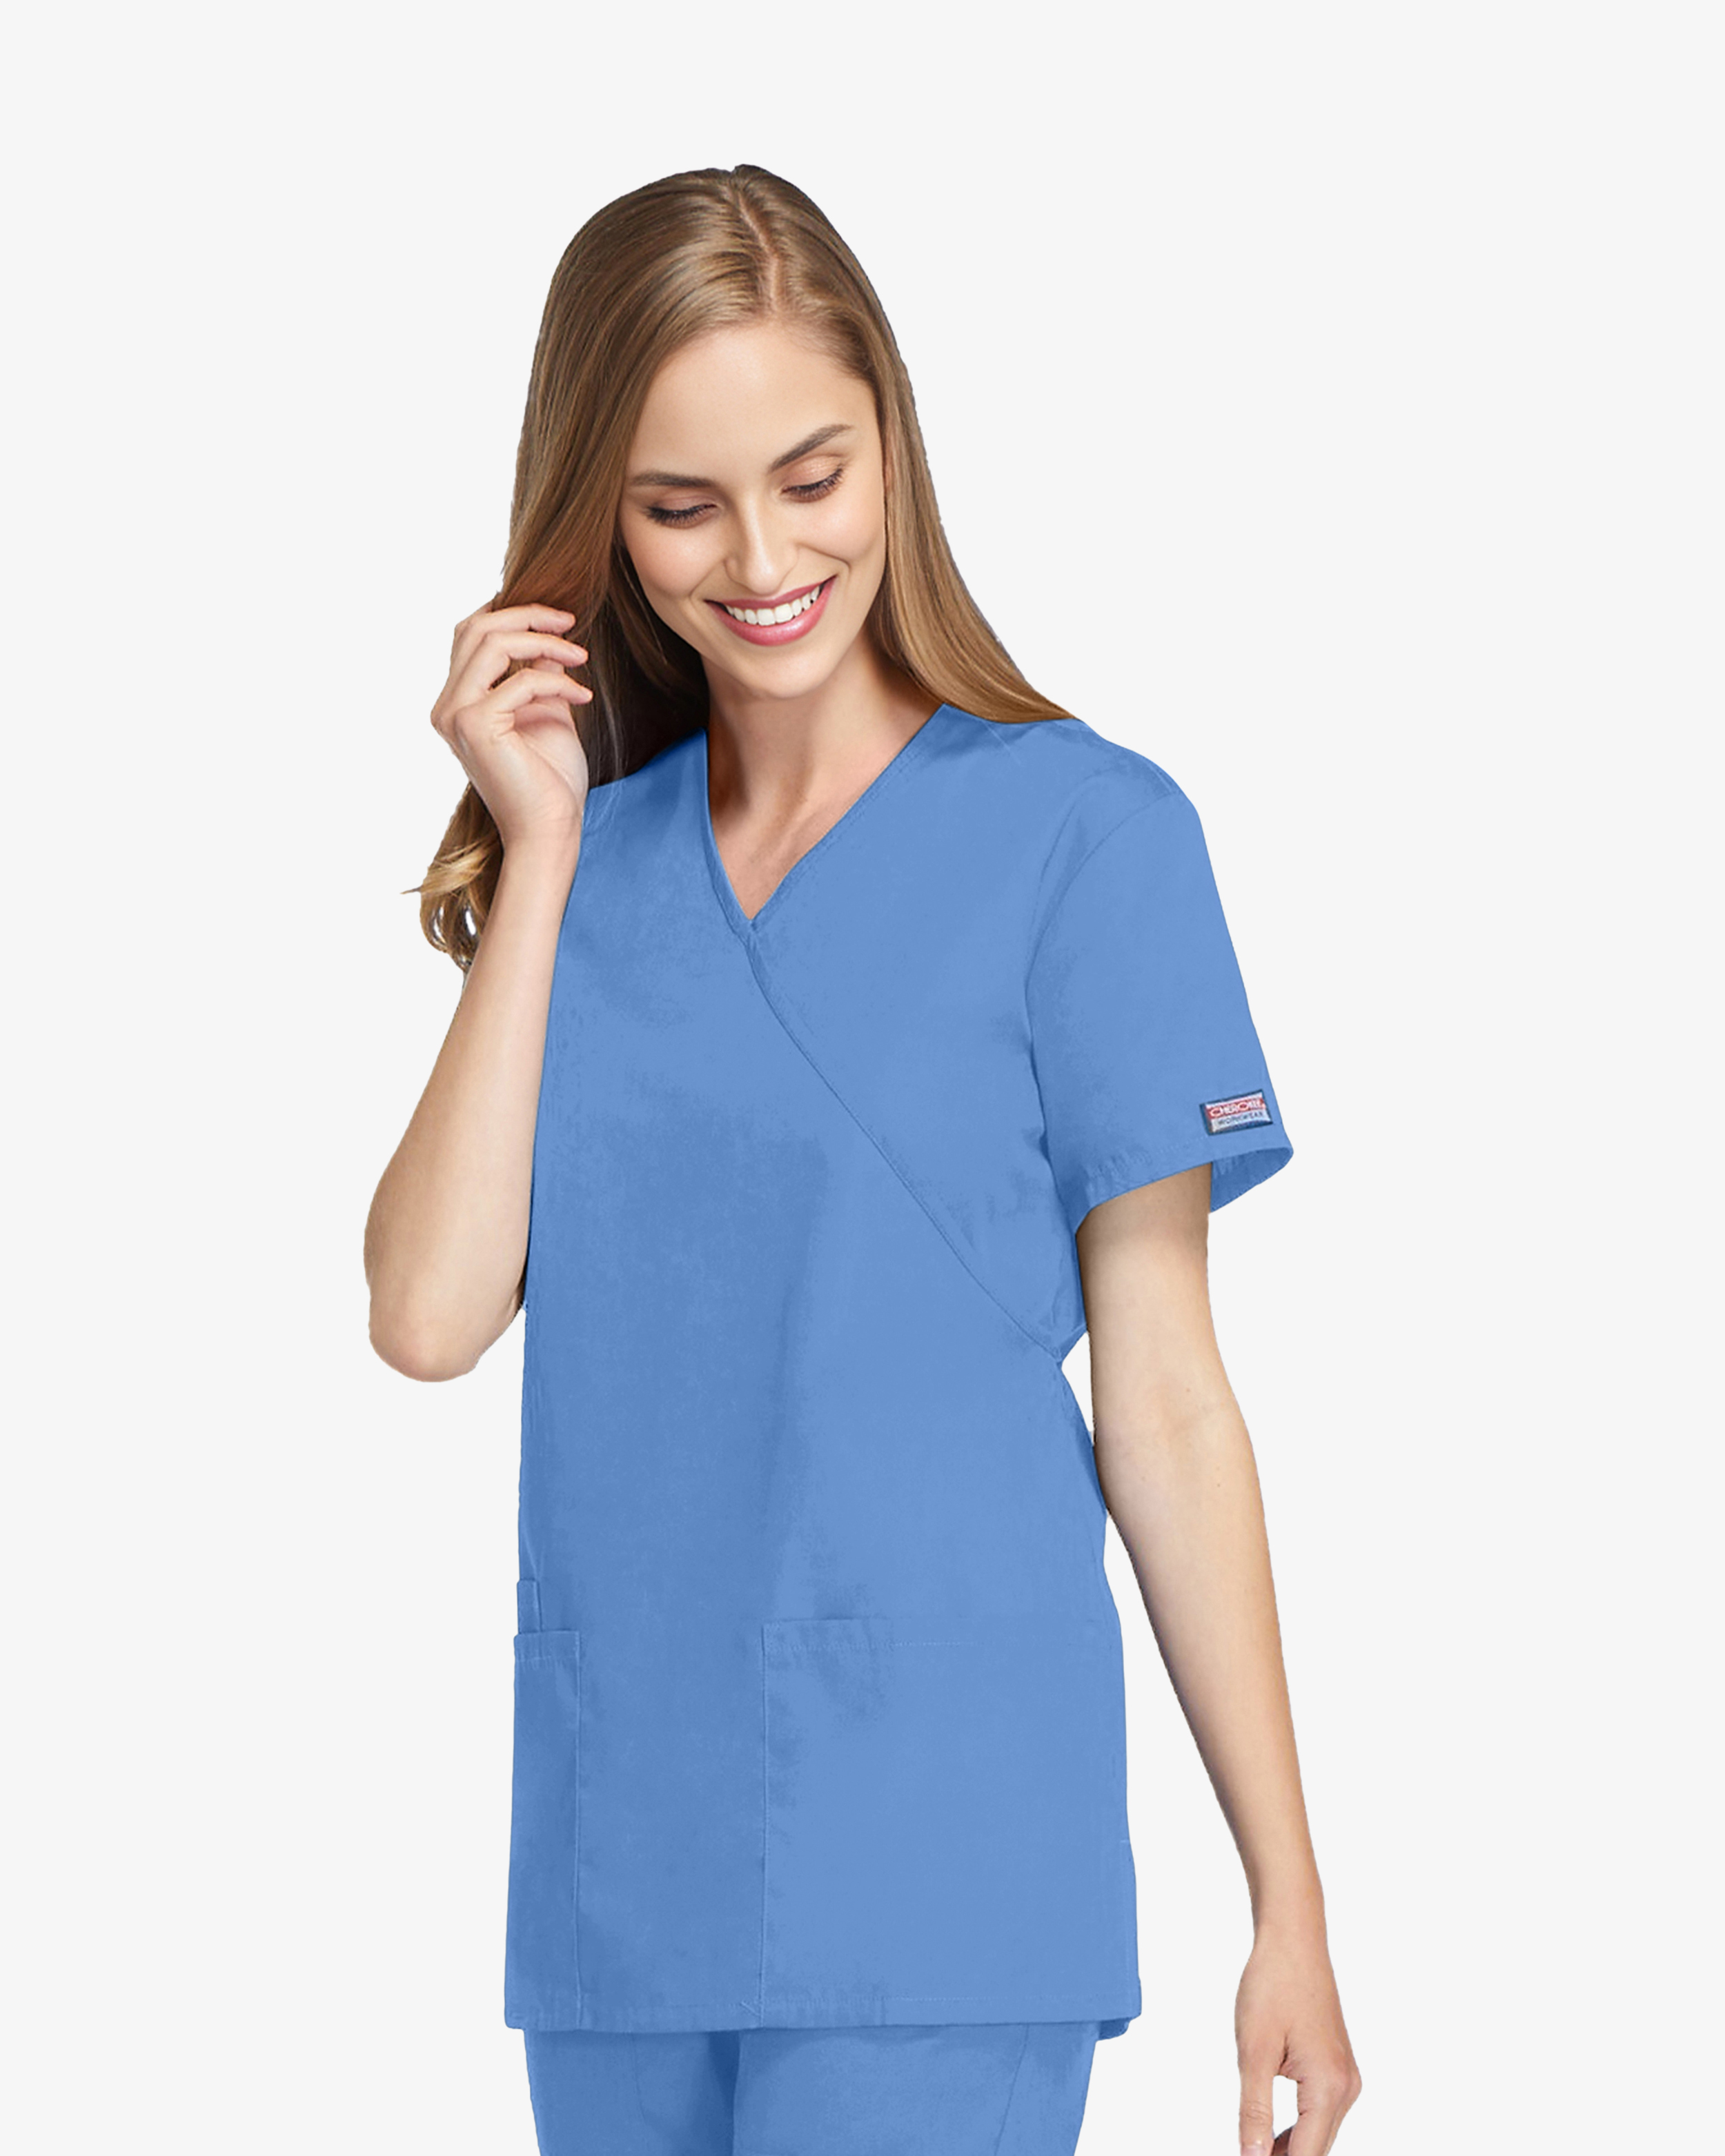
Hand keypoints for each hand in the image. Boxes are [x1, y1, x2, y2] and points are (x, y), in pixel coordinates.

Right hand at [430, 602, 593, 853]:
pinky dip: (557, 682)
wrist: (549, 830)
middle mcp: (447, 706)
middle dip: (528, 616)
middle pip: (476, 628)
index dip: (511, 614)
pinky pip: (520, 681)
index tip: (558, 619)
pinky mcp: (475, 727)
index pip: (471, 635)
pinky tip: (583, 698)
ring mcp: (455, 716)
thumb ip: (540, 672)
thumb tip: (549, 636)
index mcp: (457, 702)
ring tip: (581, 656)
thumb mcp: (547, 711)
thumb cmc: (550, 781)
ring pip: (491, 642)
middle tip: (571, 622)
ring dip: (544, 641)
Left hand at [1235, 1924, 1361, 2153]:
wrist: (1294, 1941)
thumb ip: (1254, 2110)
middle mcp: (1346, 2087)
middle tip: (1248, 2155)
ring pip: (1319, 2132)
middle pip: (1316, 2148)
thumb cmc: (1273, 1985)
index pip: (1305, 2154)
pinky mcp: (1338, 2068)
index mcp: (1328, 2086)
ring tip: (1254, 2151)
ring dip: (1290, 2148)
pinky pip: (1321, 2112)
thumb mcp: (1254, 2050)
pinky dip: (1298, 2127)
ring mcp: (1346, 2077)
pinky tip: (1272, 2133)